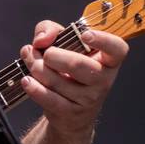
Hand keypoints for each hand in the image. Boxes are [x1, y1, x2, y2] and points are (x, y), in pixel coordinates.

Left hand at [18, 20, 127, 136]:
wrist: (71, 113)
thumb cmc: (69, 71)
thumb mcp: (63, 44)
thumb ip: (51, 30)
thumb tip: (42, 39)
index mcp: (108, 60)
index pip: (117, 49)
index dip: (103, 40)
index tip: (85, 34)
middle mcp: (103, 79)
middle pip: (77, 64)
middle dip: (53, 56)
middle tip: (45, 54)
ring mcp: (89, 98)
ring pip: (57, 81)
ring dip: (37, 69)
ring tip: (32, 64)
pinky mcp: (71, 112)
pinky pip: (49, 98)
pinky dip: (34, 88)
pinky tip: (26, 80)